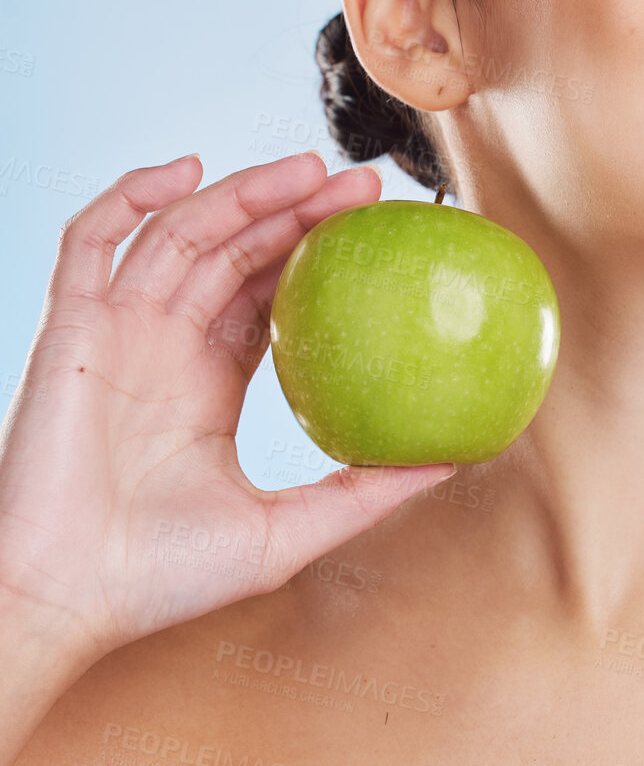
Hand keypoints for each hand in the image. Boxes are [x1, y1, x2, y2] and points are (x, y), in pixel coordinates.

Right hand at [0, 151, 452, 665]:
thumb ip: (364, 493)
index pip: (271, 294)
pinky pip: (91, 240)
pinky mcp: (70, 326)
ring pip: (180, 232)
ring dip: (241, 192)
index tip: (379, 231)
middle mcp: (165, 345)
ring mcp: (117, 330)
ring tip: (310, 169)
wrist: (67, 596)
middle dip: (297, 209)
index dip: (318, 255)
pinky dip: (131, 196)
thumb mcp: (287, 532)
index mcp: (209, 383)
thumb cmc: (162, 579)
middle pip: (236, 250)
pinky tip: (189, 170)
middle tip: (365, 187)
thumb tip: (454, 460)